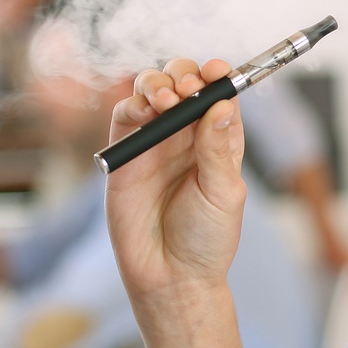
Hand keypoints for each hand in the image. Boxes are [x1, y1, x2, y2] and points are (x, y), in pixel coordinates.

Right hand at [104, 58, 246, 304]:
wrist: (170, 277)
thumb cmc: (206, 239)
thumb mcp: (223, 193)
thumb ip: (217, 148)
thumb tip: (221, 104)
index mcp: (219, 140)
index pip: (219, 94)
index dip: (219, 76)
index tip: (218, 71)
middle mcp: (187, 135)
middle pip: (184, 84)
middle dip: (185, 76)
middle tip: (188, 90)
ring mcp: (155, 142)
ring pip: (152, 91)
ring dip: (157, 83)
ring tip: (167, 100)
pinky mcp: (126, 154)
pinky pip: (125, 116)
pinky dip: (132, 103)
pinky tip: (146, 112)